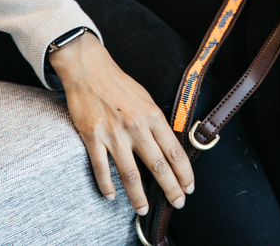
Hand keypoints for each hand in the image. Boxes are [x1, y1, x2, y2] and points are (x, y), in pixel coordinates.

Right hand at [49, 33, 193, 214]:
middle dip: (170, 189)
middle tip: (177, 203)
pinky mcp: (93, 137)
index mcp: (152, 115)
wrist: (90, 70)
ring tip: (143, 210)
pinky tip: (112, 195)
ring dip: (138, 197)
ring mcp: (113, 133)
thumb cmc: (120, 85)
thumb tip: (168, 146)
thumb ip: (156, 122)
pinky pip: (101, 168)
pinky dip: (107, 186)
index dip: (184, 173)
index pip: (174, 151)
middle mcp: (136, 126)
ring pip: (130, 174)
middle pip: (158, 166)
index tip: (189, 187)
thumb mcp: (146, 99)